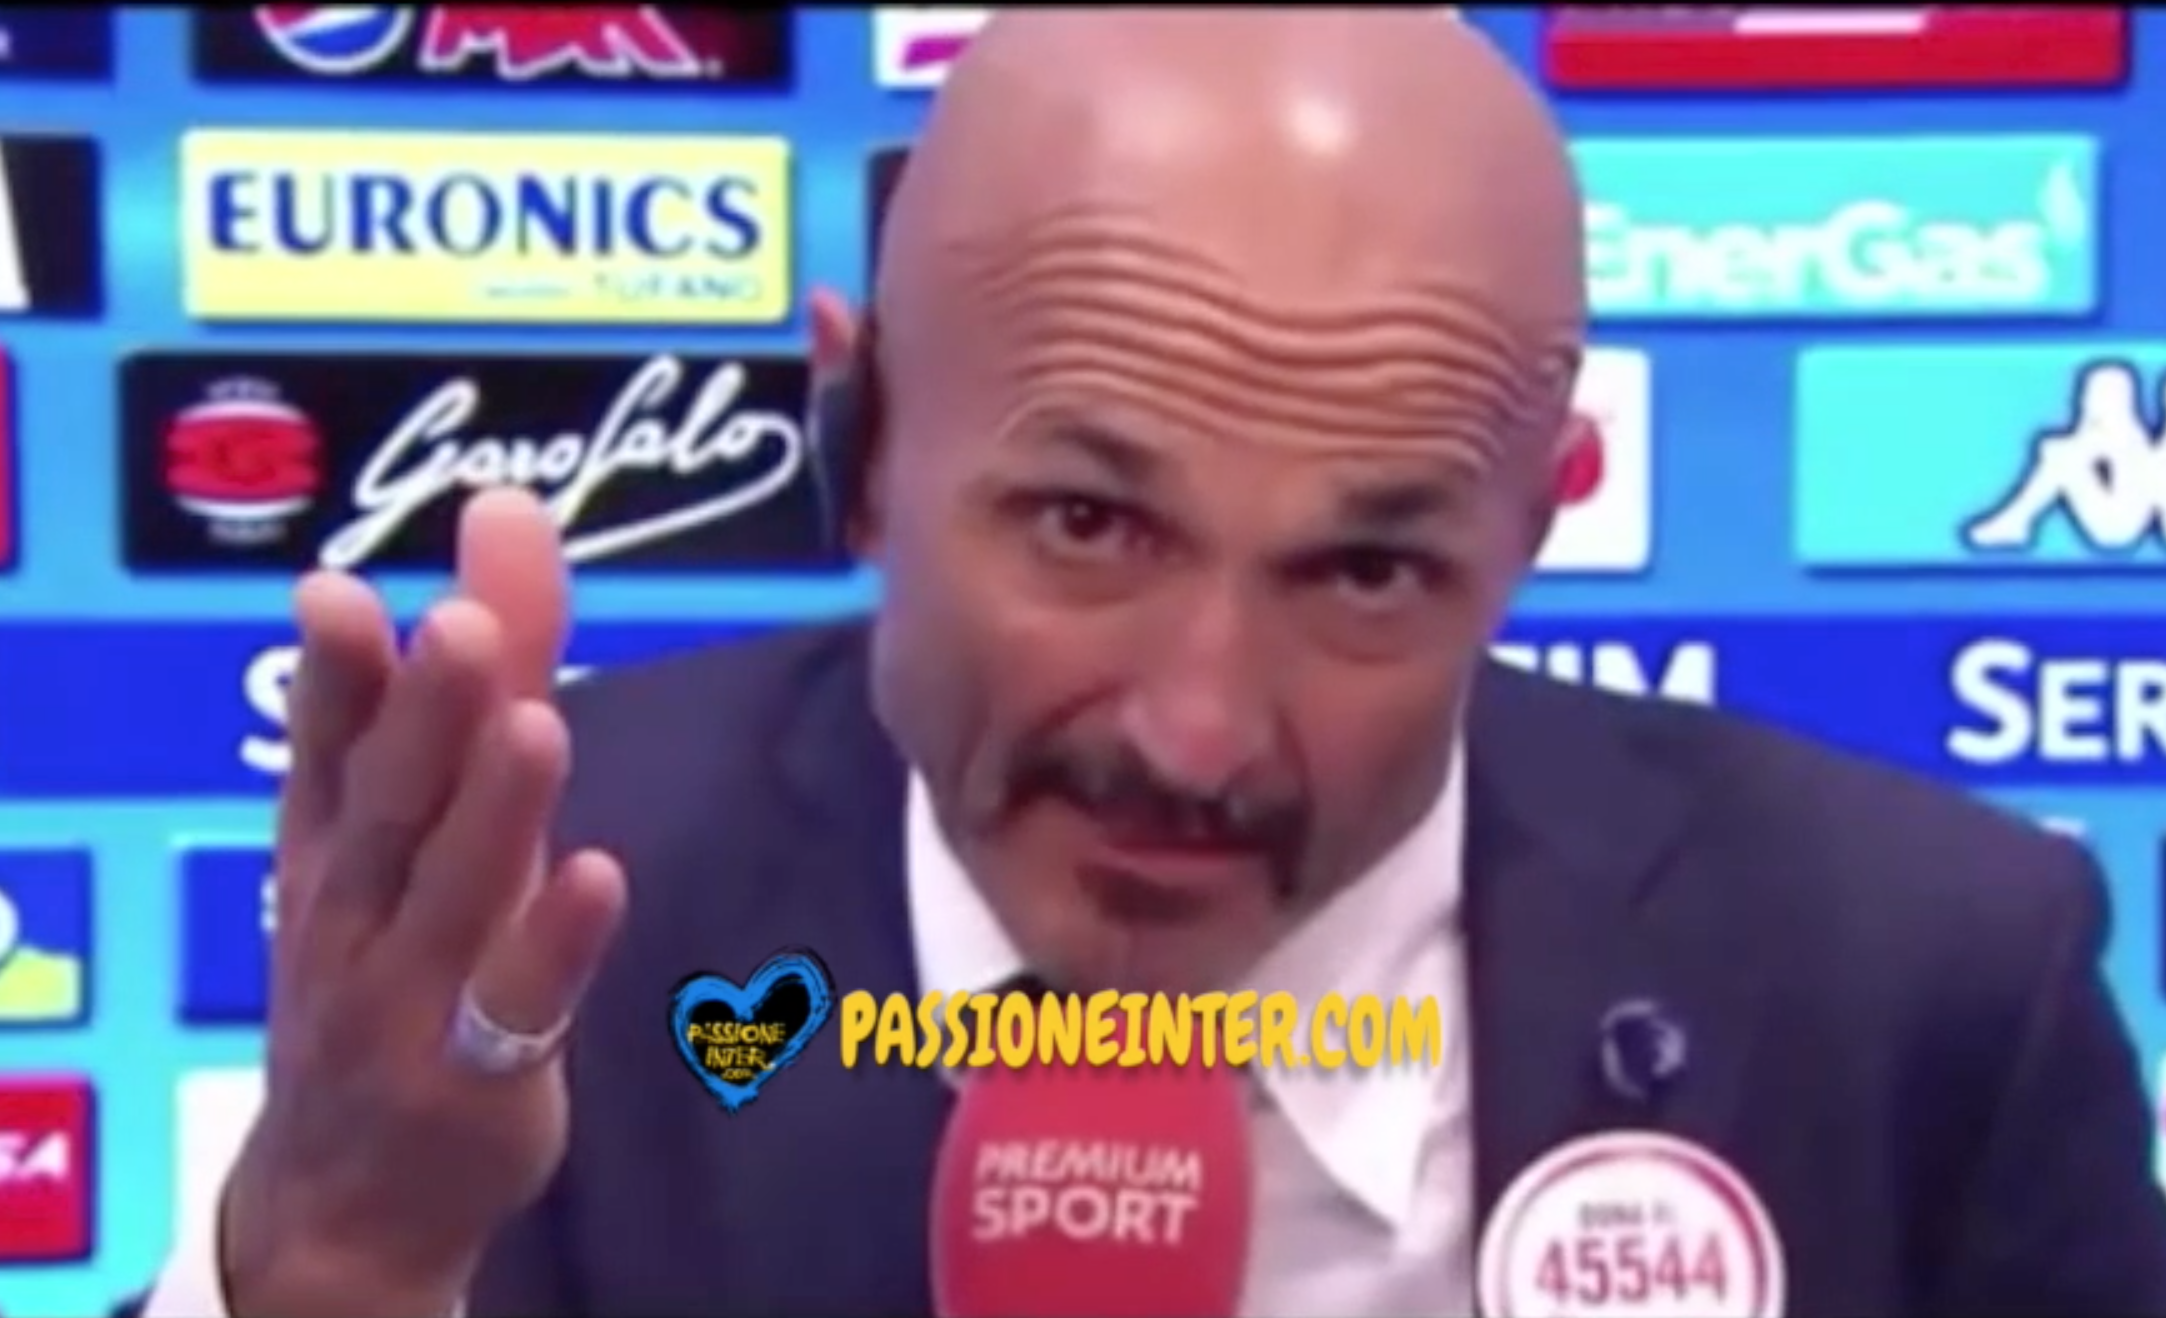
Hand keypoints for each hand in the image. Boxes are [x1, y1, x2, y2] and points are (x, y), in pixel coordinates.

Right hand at [220, 489, 628, 1317]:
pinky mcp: (478, 1077)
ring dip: (491, 813)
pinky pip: (516, 1008)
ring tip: (533, 726)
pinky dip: (553, 945)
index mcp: (333, 844)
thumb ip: (470, 679)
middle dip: (420, 717)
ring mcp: (409, 999)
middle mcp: (357, 912)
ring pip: (448, 897)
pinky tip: (599, 878)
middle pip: (388, 806)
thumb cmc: (384, 971)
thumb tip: (504, 513)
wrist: (344, 1194)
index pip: (329, 745)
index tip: (337, 590)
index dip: (336, 671)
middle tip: (458, 625)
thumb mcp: (410, 831)